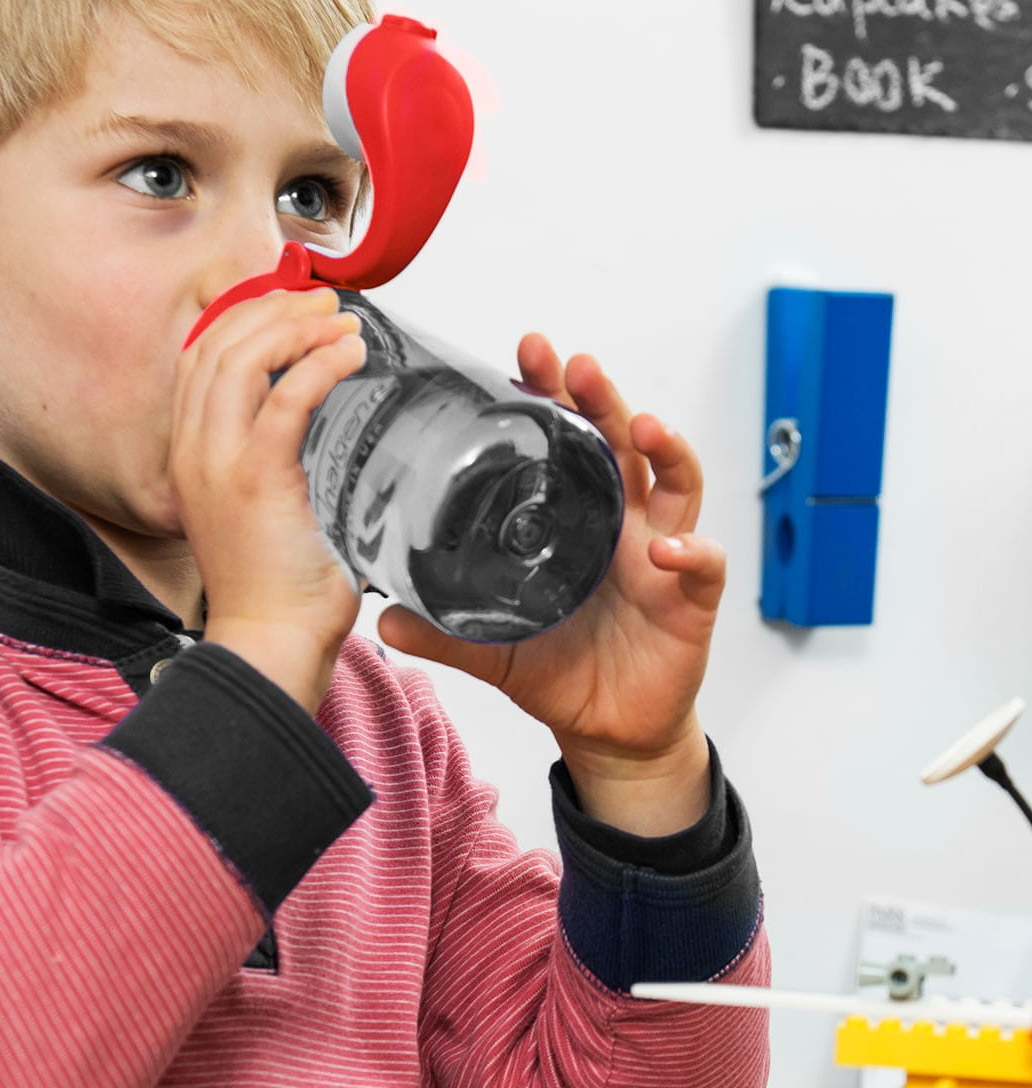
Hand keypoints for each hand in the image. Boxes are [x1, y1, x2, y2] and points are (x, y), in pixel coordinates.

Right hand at [171, 287, 367, 712]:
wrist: (269, 645)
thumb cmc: (278, 593)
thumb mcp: (264, 514)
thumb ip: (278, 466)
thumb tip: (326, 431)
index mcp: (189, 457)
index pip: (200, 358)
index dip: (243, 318)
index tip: (292, 309)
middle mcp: (193, 452)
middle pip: (217, 344)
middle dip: (274, 310)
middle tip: (324, 305)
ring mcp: (218, 463)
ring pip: (244, 358)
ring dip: (298, 328)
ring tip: (341, 324)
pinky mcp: (255, 478)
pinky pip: (286, 395)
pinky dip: (320, 364)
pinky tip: (349, 356)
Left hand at [377, 335, 721, 832]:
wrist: (608, 730)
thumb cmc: (560, 670)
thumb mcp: (493, 647)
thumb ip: (445, 629)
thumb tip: (383, 615)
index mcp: (573, 519)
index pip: (565, 442)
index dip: (551, 397)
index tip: (526, 357)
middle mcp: (621, 523)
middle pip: (620, 442)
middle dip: (601, 397)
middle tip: (575, 365)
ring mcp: (660, 554)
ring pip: (676, 482)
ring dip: (664, 448)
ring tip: (639, 426)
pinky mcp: (691, 597)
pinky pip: (704, 563)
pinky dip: (692, 550)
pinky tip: (666, 546)